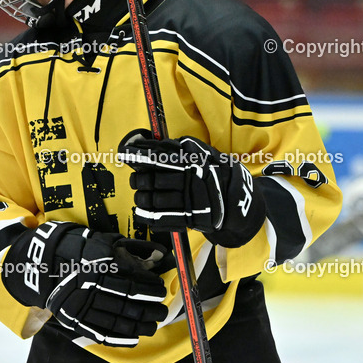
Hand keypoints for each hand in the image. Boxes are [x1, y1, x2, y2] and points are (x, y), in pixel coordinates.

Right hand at [3, 222, 168, 346]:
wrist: (46, 263)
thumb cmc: (82, 250)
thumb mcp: (107, 241)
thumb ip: (134, 248)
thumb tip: (161, 253)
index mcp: (102, 265)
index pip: (135, 280)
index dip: (152, 287)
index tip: (160, 289)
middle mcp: (94, 286)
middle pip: (130, 302)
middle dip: (151, 308)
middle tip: (162, 310)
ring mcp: (84, 304)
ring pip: (119, 320)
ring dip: (140, 325)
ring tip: (153, 325)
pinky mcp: (76, 319)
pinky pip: (102, 332)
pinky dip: (120, 338)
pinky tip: (134, 338)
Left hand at [118, 133, 265, 246]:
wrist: (238, 198)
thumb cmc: (213, 171)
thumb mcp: (200, 151)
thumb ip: (175, 147)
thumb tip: (146, 142)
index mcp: (192, 160)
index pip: (158, 157)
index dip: (139, 156)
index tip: (124, 154)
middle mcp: (190, 179)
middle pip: (152, 180)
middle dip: (139, 180)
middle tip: (137, 179)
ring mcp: (191, 200)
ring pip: (154, 200)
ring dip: (141, 198)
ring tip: (140, 195)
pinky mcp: (191, 218)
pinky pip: (162, 219)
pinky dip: (147, 216)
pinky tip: (141, 212)